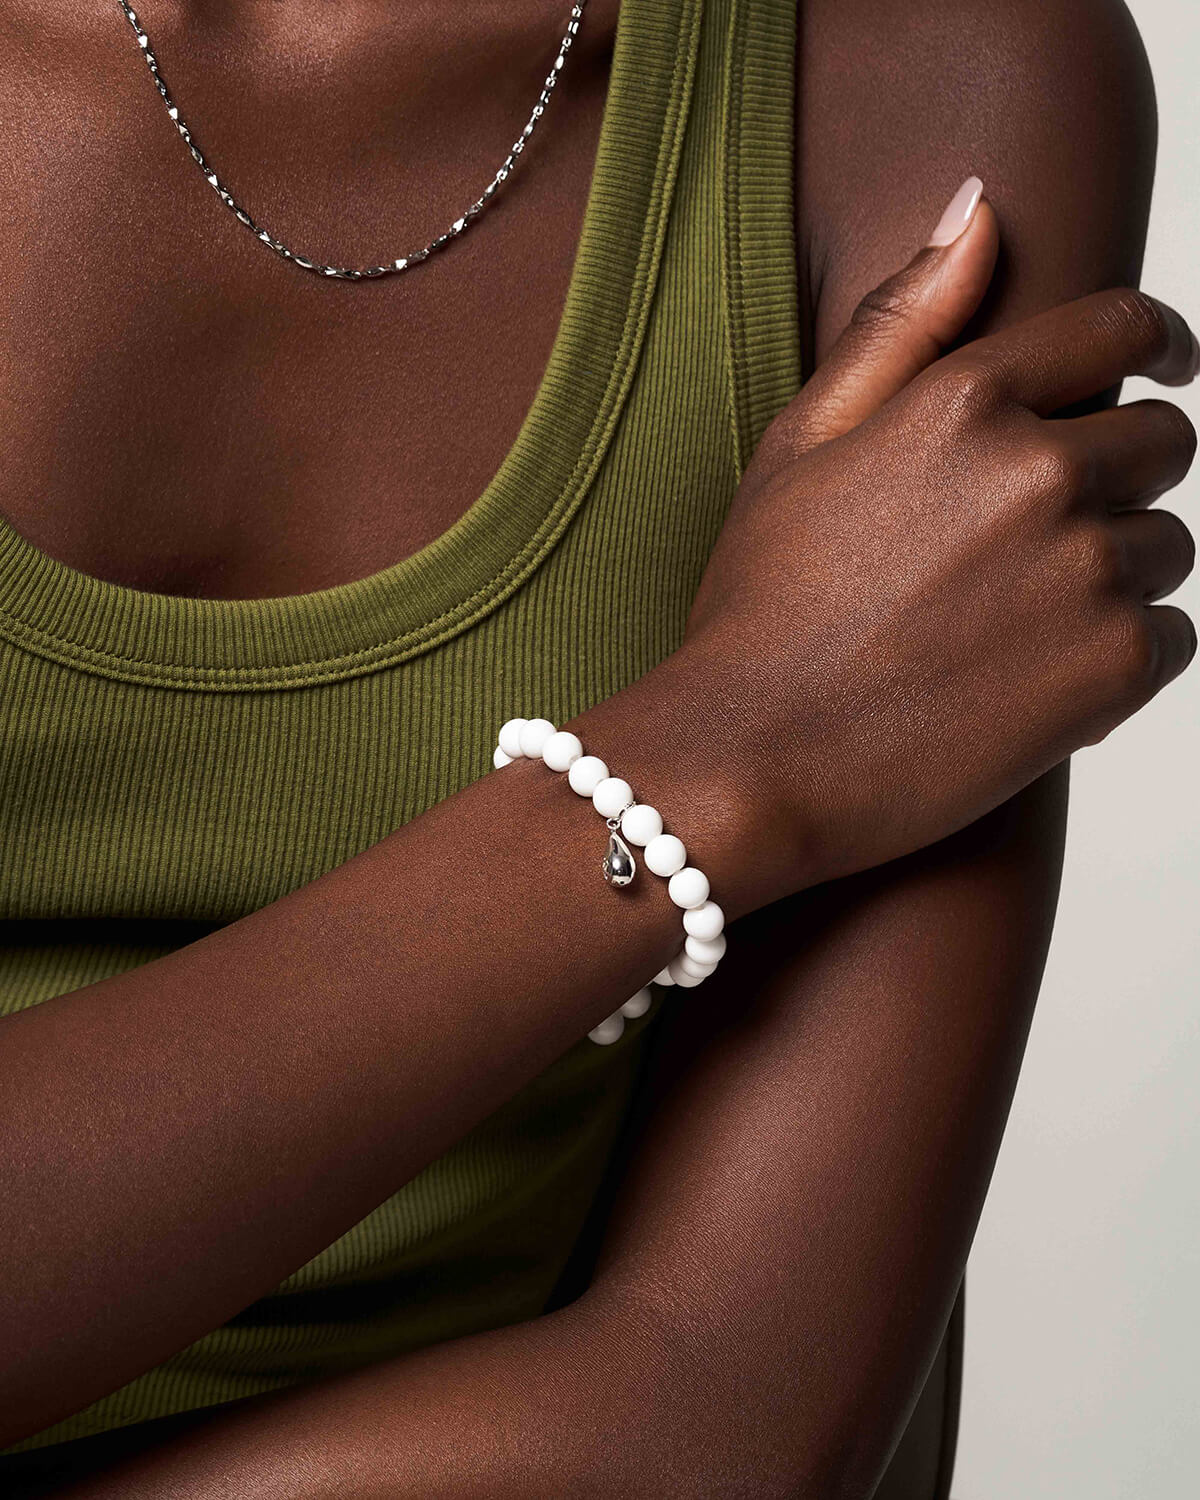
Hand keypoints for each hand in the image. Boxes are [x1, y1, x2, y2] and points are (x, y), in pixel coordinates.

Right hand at [687, 185, 1196, 891]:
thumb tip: (980, 209)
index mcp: (966, 402)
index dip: (1151, 344)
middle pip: (1159, 442)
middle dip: (1114, 478)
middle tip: (1031, 544)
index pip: (1119, 330)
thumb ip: (900, 323)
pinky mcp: (1113, 667)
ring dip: (1114, 573)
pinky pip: (1171, 634)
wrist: (751, 757)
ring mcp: (1086, 571)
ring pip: (1165, 545)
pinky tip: (1031, 678)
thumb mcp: (801, 444)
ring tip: (1012, 626)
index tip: (1161, 367)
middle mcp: (1042, 472)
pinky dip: (1120, 654)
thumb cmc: (761, 607)